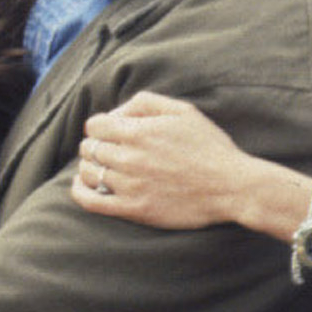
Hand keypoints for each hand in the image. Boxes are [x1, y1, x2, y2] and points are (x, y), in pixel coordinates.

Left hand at [74, 92, 265, 230]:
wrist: (231, 186)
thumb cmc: (209, 146)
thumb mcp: (183, 111)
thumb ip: (145, 102)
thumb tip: (117, 112)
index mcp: (139, 131)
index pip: (94, 125)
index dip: (100, 126)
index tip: (111, 131)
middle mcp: (129, 157)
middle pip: (89, 148)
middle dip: (96, 145)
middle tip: (110, 150)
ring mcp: (129, 185)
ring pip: (88, 172)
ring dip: (90, 166)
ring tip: (103, 166)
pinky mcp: (134, 209)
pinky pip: (91, 201)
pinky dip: (80, 191)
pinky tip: (84, 186)